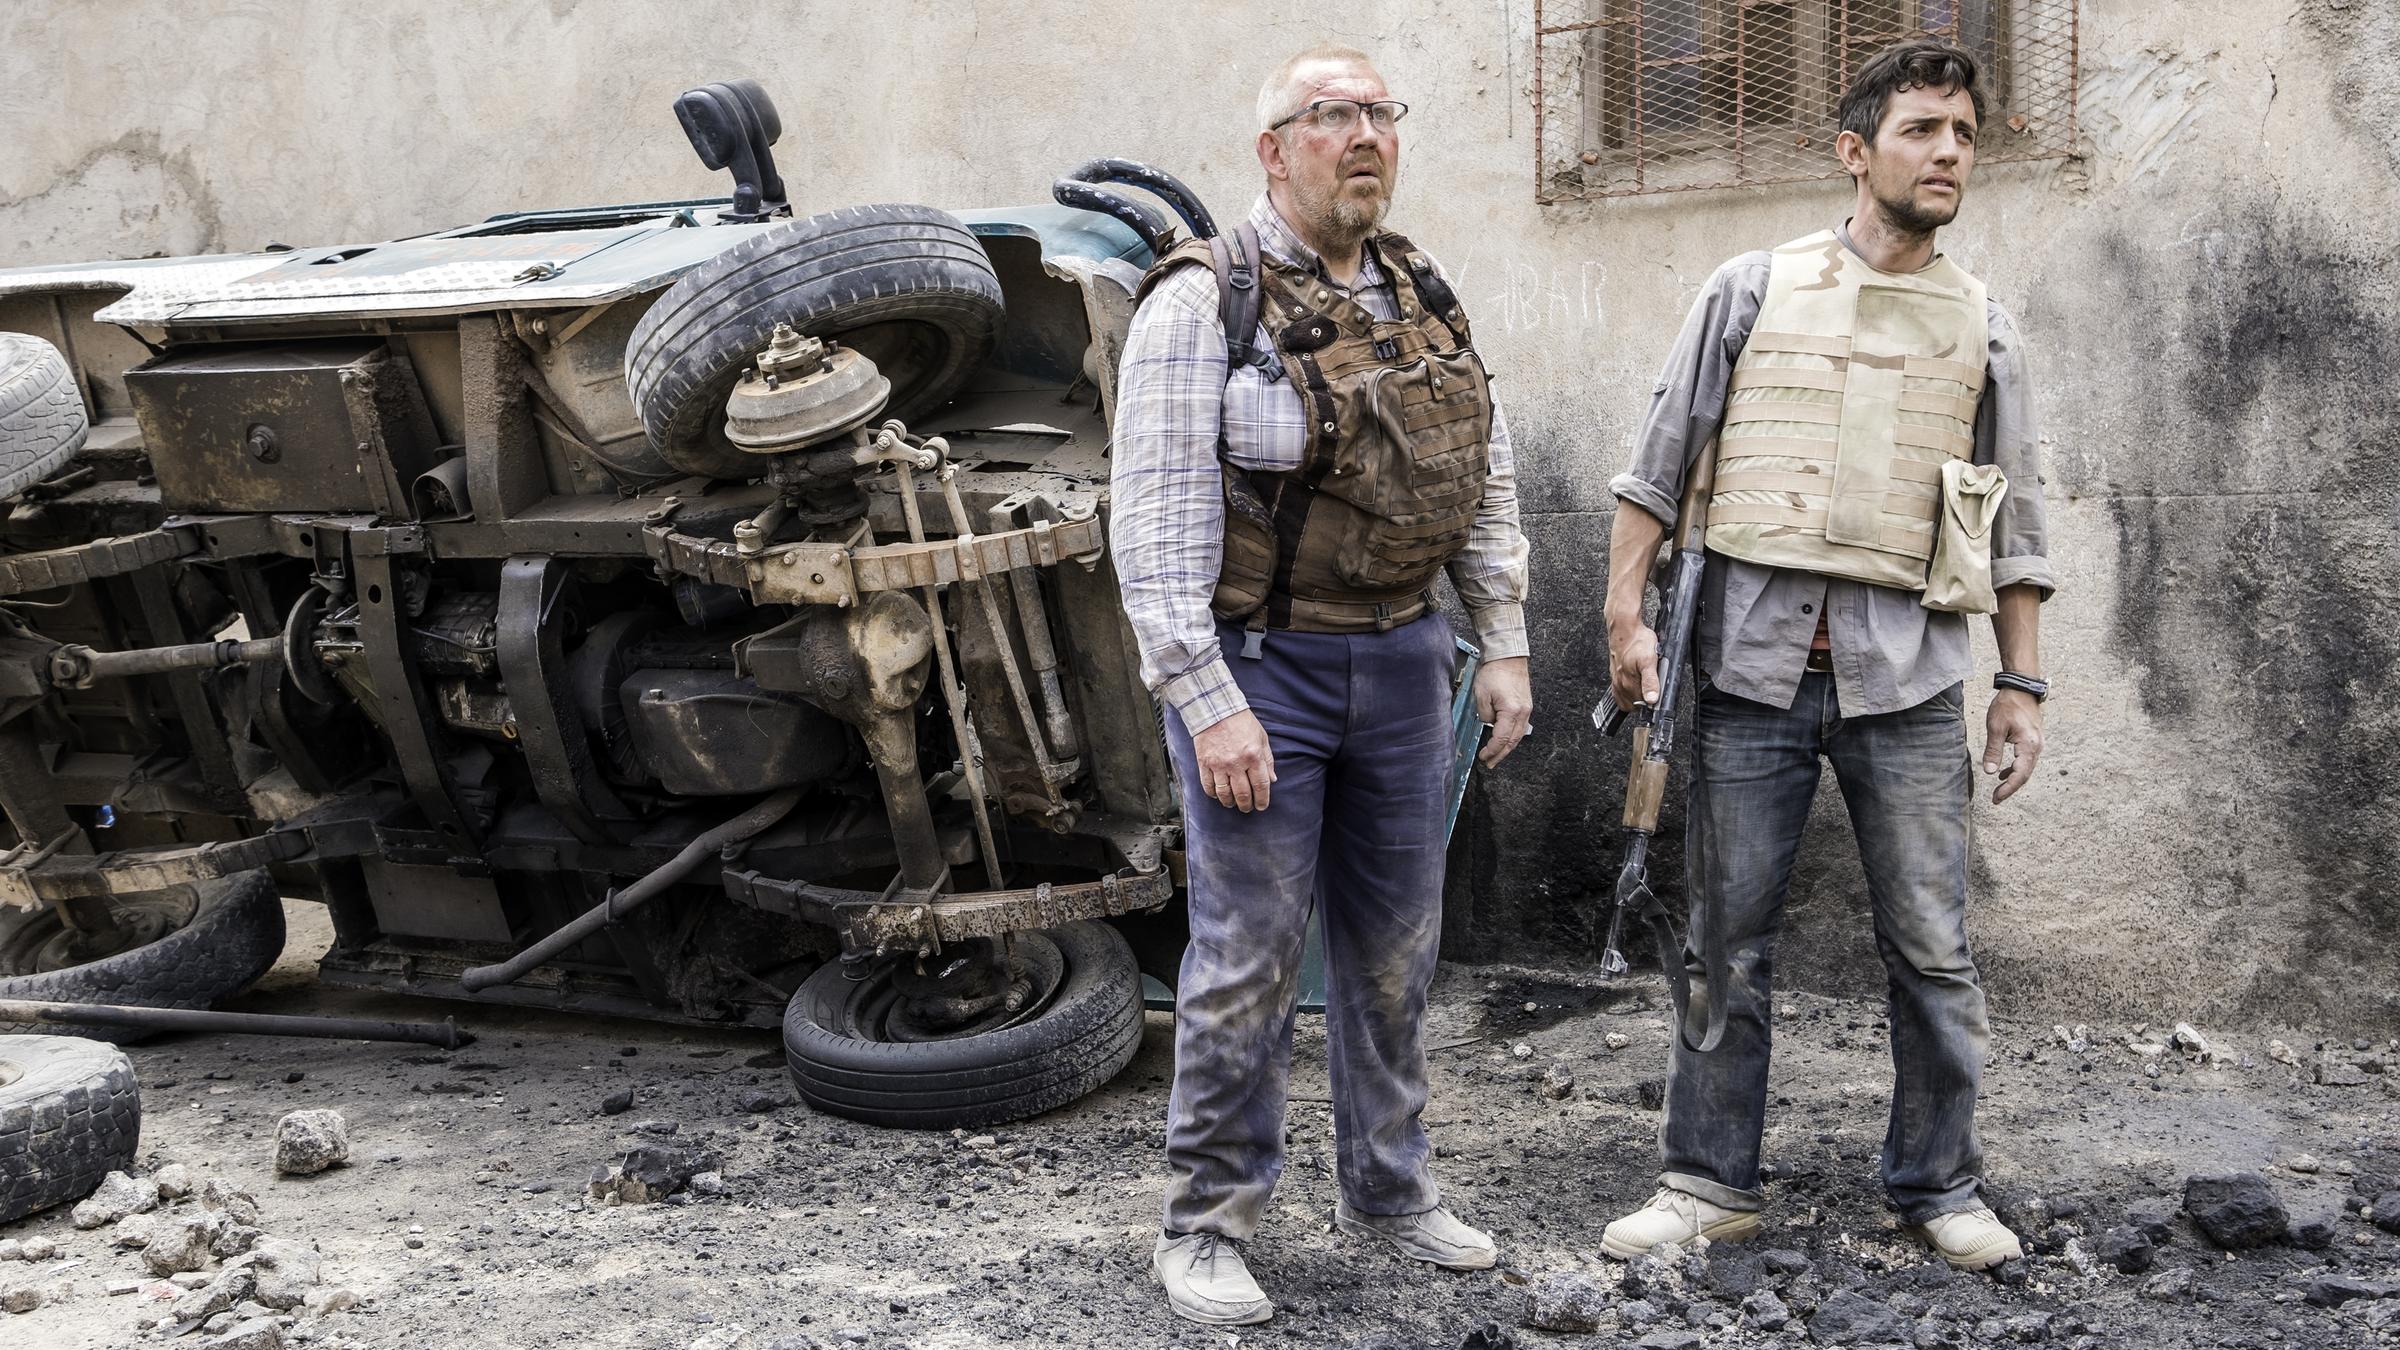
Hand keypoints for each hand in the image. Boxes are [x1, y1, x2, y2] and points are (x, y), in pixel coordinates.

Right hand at [1192, 709, 1275, 812]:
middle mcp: (1236, 763)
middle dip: (1246, 805)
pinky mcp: (1204, 763)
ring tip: (1233, 803)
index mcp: (1253, 756)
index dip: (1262, 800)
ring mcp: (1219, 764)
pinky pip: (1208, 785)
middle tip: (1247, 808)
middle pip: (1243, 794)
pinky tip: (1218, 795)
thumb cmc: (1241, 721)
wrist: (1215, 708)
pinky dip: (1213, 794)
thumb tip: (1272, 780)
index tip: (1261, 806)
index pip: (1261, 785)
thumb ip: (1267, 760)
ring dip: (1230, 802)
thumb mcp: (1261, 737)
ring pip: (1225, 794)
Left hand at [1474, 656, 1532, 767]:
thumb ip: (1484, 714)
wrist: (1508, 656)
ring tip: (1497, 756)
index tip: (1483, 756)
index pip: (1501, 739)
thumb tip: (1488, 723)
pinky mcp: (1526, 705)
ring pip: (1518, 735)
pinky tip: (1506, 740)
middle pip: (1512, 741)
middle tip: (1490, 763)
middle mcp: (1522, 713)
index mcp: (1511, 711)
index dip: (1491, 751)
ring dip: (1507, 748)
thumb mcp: (1481, 694)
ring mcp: (1526, 709)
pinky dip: (1512, 737)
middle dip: (1500, 755)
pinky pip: (1520, 727)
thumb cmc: (1495, 671)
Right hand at [1607, 622, 1660, 712]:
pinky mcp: (1615, 676)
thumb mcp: (1650, 661)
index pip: (1643, 706)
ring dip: (1638, 694)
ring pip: (1629, 699)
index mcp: (1629, 684)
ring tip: (1644, 680)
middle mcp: (1621, 685)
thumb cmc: (1637, 641)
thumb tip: (1651, 700)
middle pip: (1636, 703)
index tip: (1657, 691)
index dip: (1653, 700)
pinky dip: (1629, 691)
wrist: (1624, 629)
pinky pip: (1621, 693)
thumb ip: (1651, 682)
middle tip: (1652, 681)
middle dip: (1646, 696)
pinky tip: (1635, 680)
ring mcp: (1616, 681)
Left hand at [1982, 689, 2043, 803]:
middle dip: (2011, 788)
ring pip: (2026, 768)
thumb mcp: (1995, 728)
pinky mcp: (2033, 740)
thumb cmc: (2008, 705)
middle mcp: (2036, 747)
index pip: (2020, 774)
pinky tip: (2003, 772)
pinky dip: (2016, 769)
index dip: (2008, 789)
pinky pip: (2026, 760)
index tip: (1996, 798)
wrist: (2021, 689)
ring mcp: (2037, 744)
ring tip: (1998, 790)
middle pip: (2025, 775)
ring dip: (2013, 780)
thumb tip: (1990, 772)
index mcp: (2028, 745)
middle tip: (1996, 799)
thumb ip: (1993, 750)